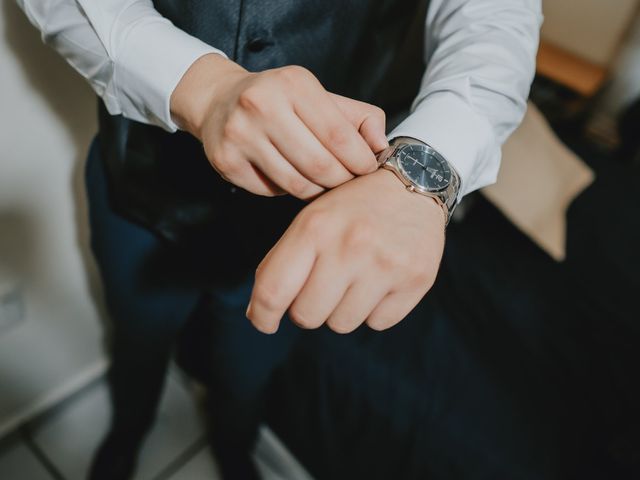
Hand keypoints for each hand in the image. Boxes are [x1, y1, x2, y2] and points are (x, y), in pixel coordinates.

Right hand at [170, 54, 387, 198]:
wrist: (219, 101)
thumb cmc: (281, 102)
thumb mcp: (320, 98)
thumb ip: (359, 118)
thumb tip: (382, 147)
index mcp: (293, 84)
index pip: (338, 135)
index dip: (360, 160)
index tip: (367, 169)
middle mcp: (262, 105)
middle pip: (319, 165)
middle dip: (341, 181)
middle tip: (346, 181)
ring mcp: (240, 134)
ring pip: (297, 184)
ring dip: (317, 190)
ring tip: (319, 180)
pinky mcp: (226, 161)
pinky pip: (272, 191)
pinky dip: (286, 191)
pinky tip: (287, 175)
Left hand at [246, 168, 445, 333]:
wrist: (414, 183)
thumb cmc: (352, 208)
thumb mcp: (311, 219)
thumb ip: (281, 262)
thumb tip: (258, 310)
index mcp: (315, 227)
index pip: (273, 290)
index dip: (261, 316)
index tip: (263, 323)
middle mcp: (350, 246)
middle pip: (307, 316)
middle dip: (308, 308)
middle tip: (321, 288)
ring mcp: (385, 264)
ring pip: (342, 324)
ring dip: (342, 310)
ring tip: (355, 279)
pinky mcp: (416, 279)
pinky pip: (377, 323)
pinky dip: (374, 310)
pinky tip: (380, 281)